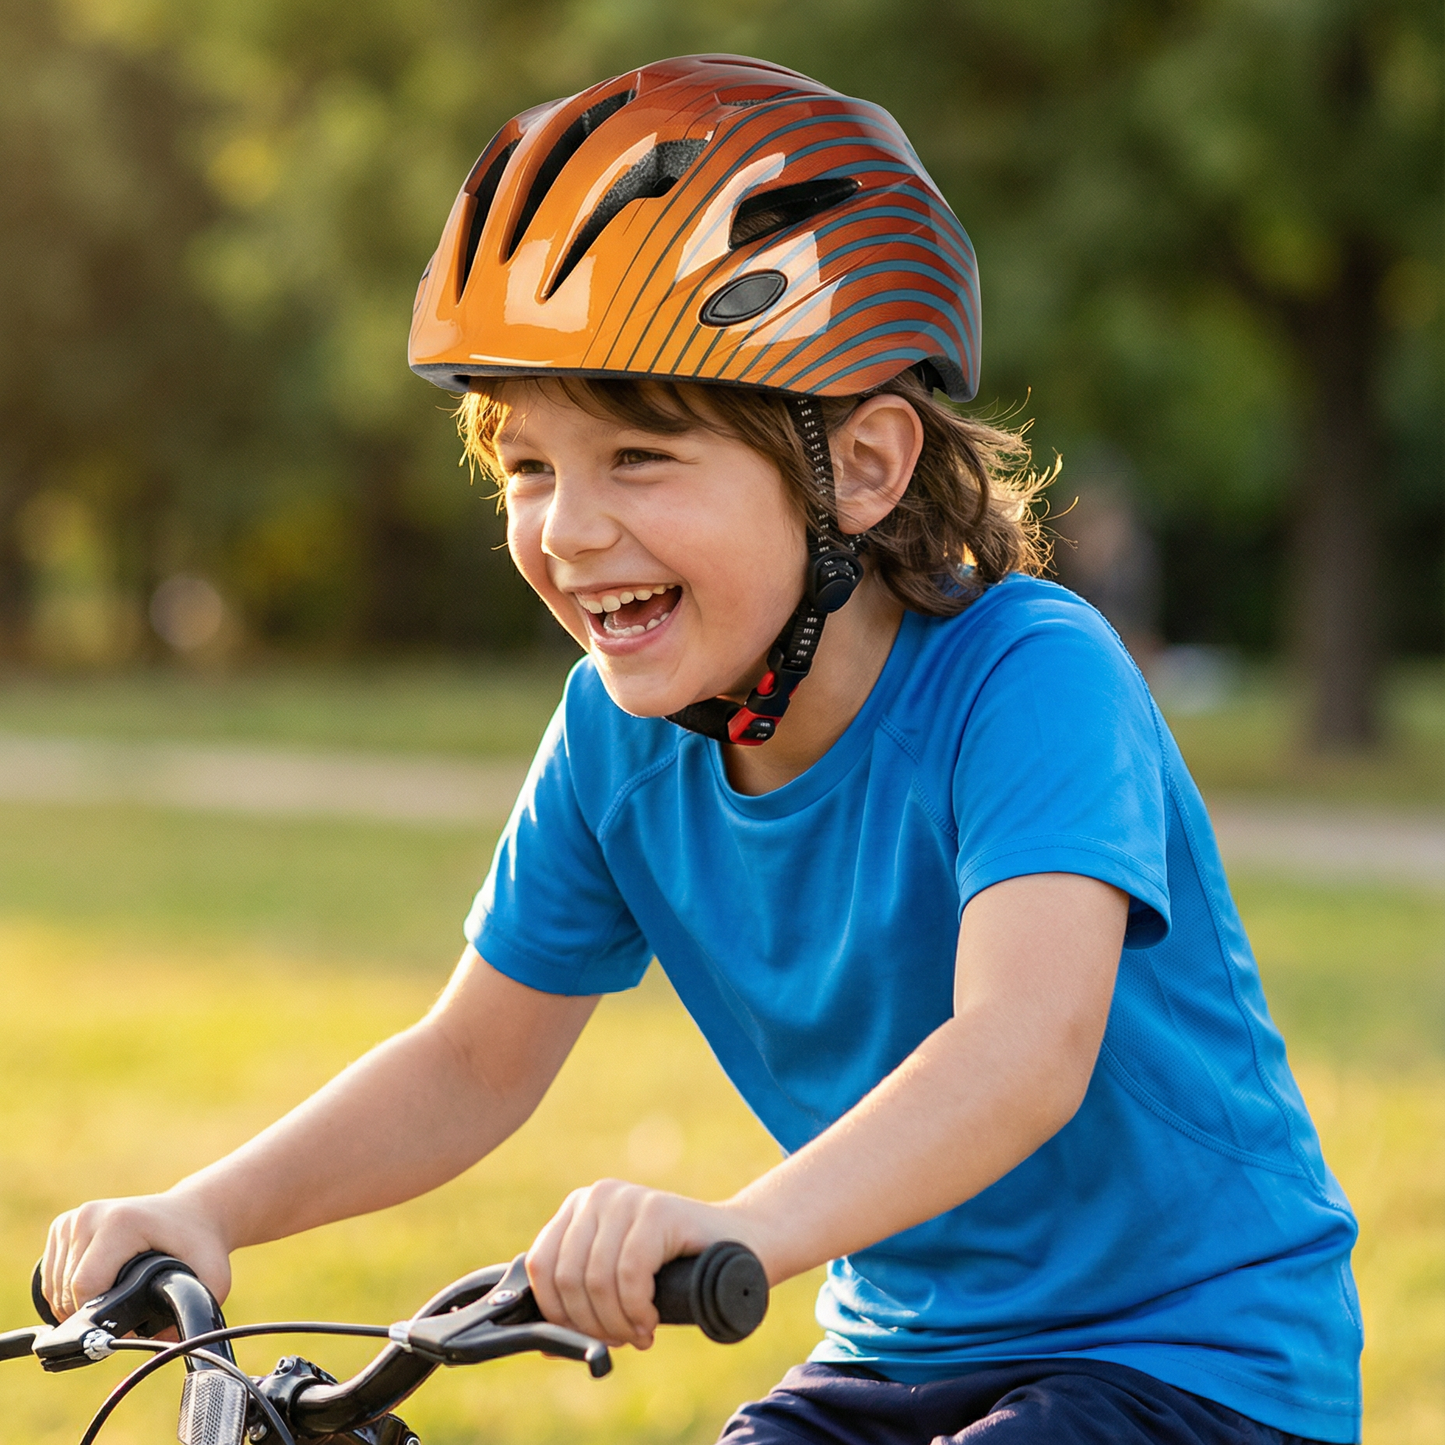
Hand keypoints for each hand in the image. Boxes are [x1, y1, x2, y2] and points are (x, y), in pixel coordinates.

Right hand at [42, 1193, 231, 1320]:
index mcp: (121, 1221)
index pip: (86, 1286)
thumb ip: (194, 1312)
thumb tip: (159, 1344)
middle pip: (66, 1290)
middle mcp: (91, 1215)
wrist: (191, 1213)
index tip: (126, 1323)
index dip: (99, 1316)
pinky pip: (49, 1276)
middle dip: (89, 1314)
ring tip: (113, 1301)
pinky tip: (96, 1290)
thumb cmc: (200, 1246)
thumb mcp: (212, 1277)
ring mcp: (74, 1218)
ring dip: (76, 1306)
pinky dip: (66, 1292)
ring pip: (54, 1286)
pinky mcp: (64, 1225)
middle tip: (123, 1314)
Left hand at [525, 1180, 756, 1349]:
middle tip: (621, 1340)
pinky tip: (650, 1321)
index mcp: (579, 1209)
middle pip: (567, 1277)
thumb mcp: (618, 1284)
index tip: (585, 1338)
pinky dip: (636, 1310)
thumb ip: (582, 1303)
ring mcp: (627, 1199)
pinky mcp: (657, 1210)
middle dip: (591, 1324)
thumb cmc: (676, 1273)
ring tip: (639, 1334)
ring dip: (617, 1323)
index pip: (540, 1265)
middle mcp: (597, 1196)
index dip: (557, 1312)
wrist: (741, 1248)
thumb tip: (544, 1348)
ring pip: (595, 1280)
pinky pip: (629, 1274)